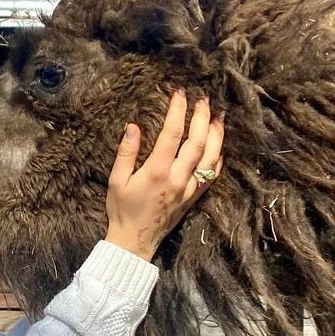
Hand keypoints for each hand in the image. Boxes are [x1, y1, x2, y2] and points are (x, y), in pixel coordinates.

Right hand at [104, 90, 223, 261]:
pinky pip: (211, 177)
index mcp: (156, 171)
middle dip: (202, 117)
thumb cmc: (121, 210)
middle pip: (197, 142)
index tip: (179, 94)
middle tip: (203, 99)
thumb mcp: (115, 180)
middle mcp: (177, 179)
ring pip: (210, 158)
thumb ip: (126, 153)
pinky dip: (217, 159)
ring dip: (216, 136)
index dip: (178, 111)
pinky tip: (218, 147)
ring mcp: (188, 189)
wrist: (134, 241)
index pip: (173, 133)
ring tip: (218, 117)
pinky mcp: (192, 198)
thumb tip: (132, 126)